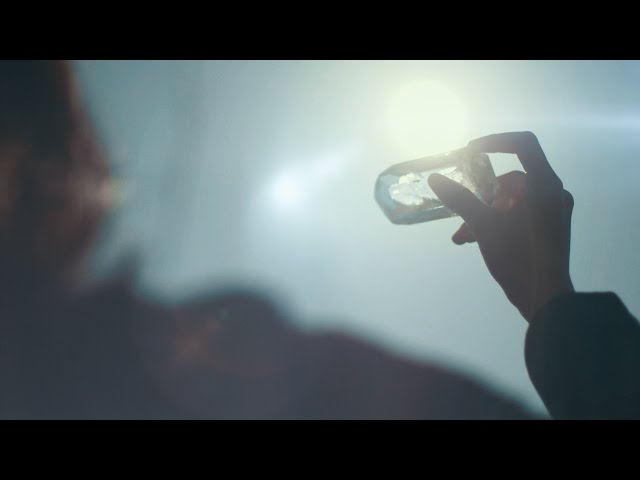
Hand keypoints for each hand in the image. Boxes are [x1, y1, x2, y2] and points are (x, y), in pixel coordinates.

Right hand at [428, 132, 574, 320]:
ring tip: (463, 236)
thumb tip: (435, 178)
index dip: (494, 141)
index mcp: (544, 185)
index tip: (469, 152)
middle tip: (463, 215)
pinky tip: (476, 241)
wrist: (545, 299)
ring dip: (484, 214)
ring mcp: (554, 211)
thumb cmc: (517, 257)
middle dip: (481, 197)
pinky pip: (520, 214)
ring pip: (512, 201)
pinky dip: (498, 222)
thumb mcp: (483, 226)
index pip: (523, 144)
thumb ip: (459, 198)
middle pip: (511, 180)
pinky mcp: (550, 228)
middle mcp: (553, 192)